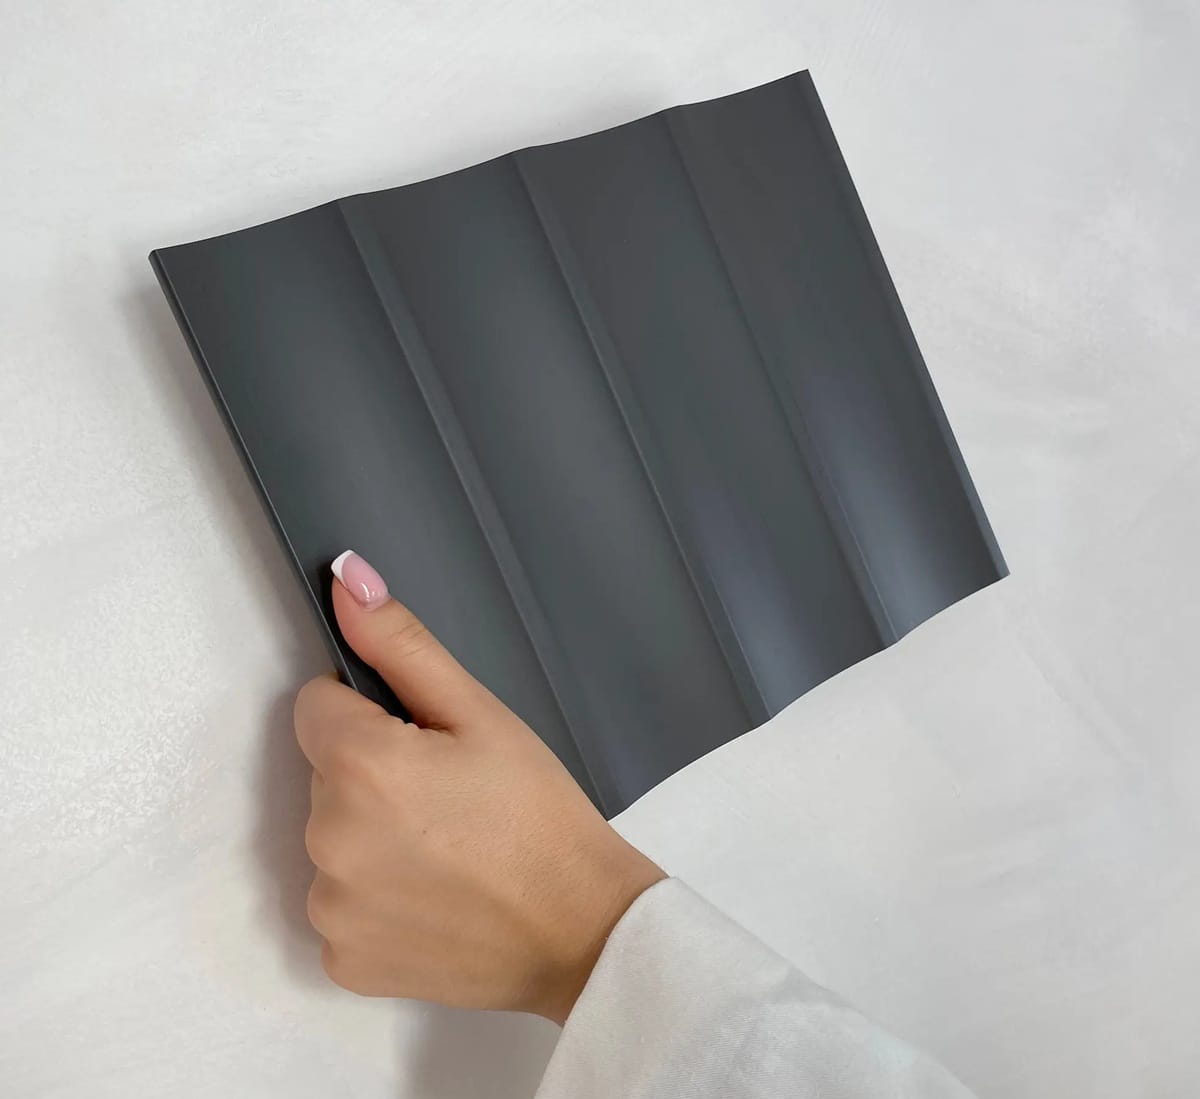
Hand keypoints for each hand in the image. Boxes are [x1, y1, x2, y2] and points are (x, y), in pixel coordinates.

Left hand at [294, 551, 664, 1022]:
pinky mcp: (343, 958)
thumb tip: (345, 576)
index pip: (316, 704)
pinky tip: (434, 897)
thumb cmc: (539, 815)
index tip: (422, 739)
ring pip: (332, 838)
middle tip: (448, 797)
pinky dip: (377, 898)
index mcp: (358, 764)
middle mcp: (327, 837)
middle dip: (372, 773)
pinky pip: (341, 903)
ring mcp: (330, 906)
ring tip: (447, 849)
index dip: (370, 712)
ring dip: (372, 836)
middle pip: (324, 774)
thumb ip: (400, 644)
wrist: (581, 928)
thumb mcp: (480, 713)